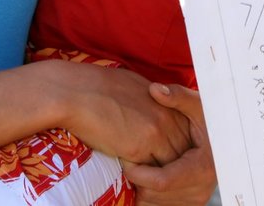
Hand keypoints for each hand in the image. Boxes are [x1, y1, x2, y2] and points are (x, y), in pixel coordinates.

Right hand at [52, 63, 191, 165]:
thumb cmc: (100, 86)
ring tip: (148, 178)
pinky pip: (150, 171)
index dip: (176, 145)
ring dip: (159, 172)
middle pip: (181, 149)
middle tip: (160, 171)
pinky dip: (144, 177)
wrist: (79, 92)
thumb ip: (153, 101)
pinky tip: (133, 176)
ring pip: (169, 164)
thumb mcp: (136, 86)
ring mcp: (155, 133)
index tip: (167, 154)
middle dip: (172, 162)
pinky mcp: (138, 149)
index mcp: (165, 102)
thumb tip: (154, 109)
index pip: (184, 132)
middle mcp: (165, 117)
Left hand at [122, 83, 216, 205]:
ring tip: (139, 166)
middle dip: (139, 179)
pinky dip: (150, 195)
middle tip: (130, 159)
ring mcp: (196, 199)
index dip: (139, 173)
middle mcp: (201, 188)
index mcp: (203, 166)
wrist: (228, 138)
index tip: (126, 160)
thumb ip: (177, 96)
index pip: (162, 181)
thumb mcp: (198, 104)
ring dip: (143, 188)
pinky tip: (148, 176)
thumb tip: (155, 89)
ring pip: (156, 204)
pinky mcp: (191, 204)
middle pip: (156, 195)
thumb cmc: (212, 119)